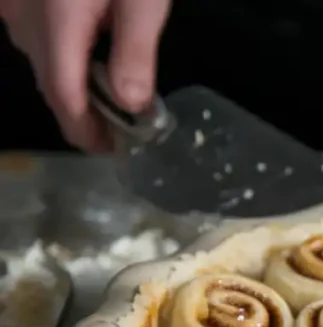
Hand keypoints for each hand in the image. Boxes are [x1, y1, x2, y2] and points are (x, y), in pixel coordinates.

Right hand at [0, 0, 170, 151]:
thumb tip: (132, 106)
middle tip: (117, 130)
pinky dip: (60, 53)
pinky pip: (34, 33)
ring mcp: (12, 3)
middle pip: (48, 81)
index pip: (65, 96)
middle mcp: (22, 17)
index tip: (111, 149)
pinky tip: (88, 52)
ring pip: (38, 58)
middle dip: (80, 113)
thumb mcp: (142, 0)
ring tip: (108, 97)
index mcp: (57, 22)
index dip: (86, 131)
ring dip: (70, 83)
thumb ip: (135, 51)